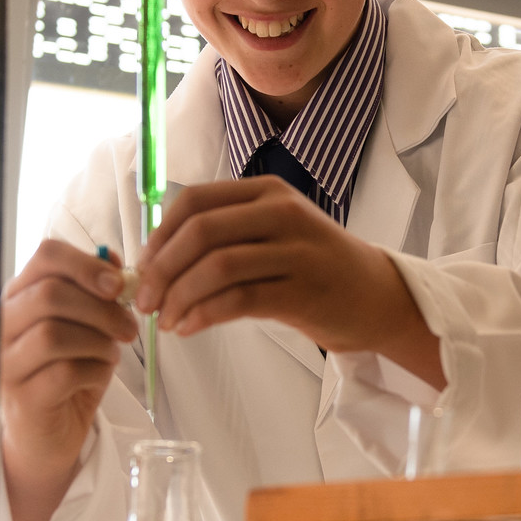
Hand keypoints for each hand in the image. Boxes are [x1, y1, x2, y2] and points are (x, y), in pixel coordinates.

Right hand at [0, 238, 138, 520]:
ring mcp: (7, 364)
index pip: (45, 257)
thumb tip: (114, 260)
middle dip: (102, 308)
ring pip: (53, 333)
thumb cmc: (67, 375)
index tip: (118, 283)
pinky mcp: (22, 399)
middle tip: (128, 327)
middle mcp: (3, 326)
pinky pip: (64, 373)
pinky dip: (94, 371)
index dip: (87, 264)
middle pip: (50, 294)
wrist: (47, 437)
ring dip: (98, 341)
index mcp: (20, 297)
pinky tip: (98, 375)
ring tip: (111, 353)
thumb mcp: (87, 327)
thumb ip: (97, 294)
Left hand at [134, 177, 444, 387]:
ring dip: (179, 297)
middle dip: (161, 269)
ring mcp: (296, 252)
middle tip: (143, 301)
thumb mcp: (275, 233)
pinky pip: (239, 300)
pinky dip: (204, 315)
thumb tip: (157, 259)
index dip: (159, 234)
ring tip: (166, 321)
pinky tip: (190, 328)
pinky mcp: (303, 292)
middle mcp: (282, 214)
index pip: (195, 201)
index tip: (142, 265)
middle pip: (201, 232)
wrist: (378, 296)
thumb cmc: (316, 267)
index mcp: (268, 193)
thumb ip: (226, 236)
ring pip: (217, 267)